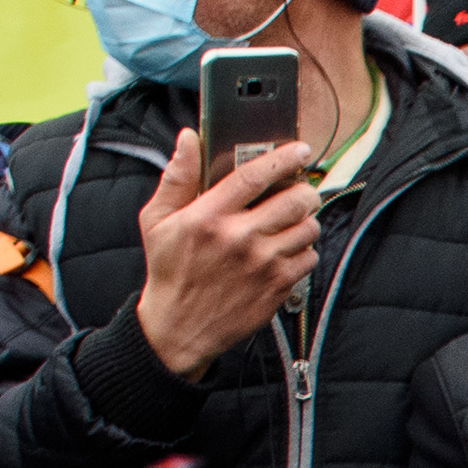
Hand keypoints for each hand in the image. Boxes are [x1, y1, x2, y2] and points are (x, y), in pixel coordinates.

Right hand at [133, 129, 317, 379]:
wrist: (177, 328)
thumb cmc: (169, 270)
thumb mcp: (157, 221)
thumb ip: (177, 177)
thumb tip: (188, 138)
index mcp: (207, 217)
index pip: (254, 175)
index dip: (284, 158)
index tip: (300, 150)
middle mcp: (238, 238)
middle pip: (295, 199)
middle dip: (302, 191)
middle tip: (297, 193)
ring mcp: (262, 263)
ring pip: (309, 227)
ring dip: (304, 221)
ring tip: (287, 225)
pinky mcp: (278, 286)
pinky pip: (310, 256)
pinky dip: (303, 251)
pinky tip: (283, 253)